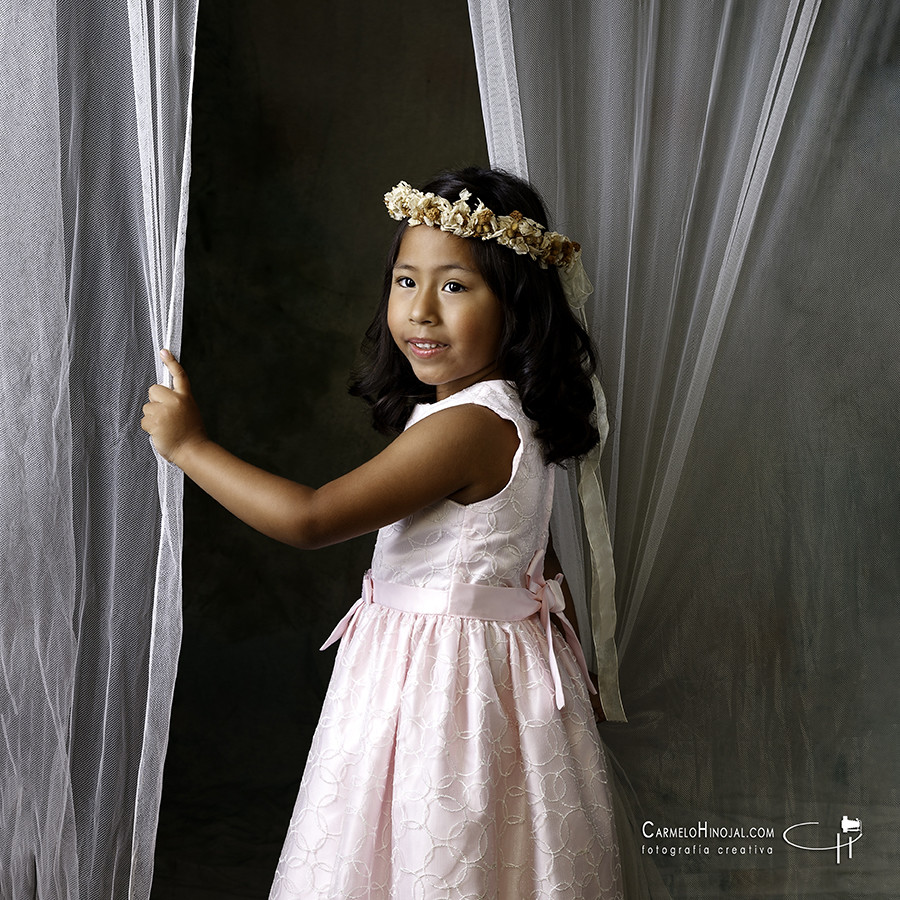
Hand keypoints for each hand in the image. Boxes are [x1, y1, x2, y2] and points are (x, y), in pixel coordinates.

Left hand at [141, 349, 206, 465]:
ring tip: (166, 428)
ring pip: (147, 407)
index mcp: (185, 397)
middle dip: (155, 401)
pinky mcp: (155, 421)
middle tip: (166, 415)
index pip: (179, 376)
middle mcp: (175, 401)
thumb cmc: (190, 433)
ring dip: (153, 418)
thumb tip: (159, 395)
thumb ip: (177, 401)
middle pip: (153, 390)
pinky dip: (150, 428)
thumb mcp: (188, 411)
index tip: (164, 351)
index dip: (171, 363)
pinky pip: (144, 421)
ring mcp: (164, 411)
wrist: (192, 450)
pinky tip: (161, 433)